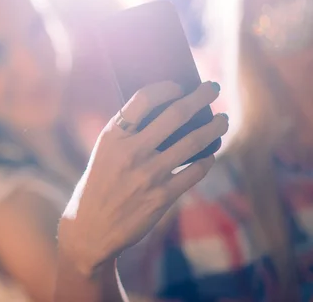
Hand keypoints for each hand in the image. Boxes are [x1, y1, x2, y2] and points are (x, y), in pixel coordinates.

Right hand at [58, 81, 228, 276]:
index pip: (144, 98)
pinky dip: (208, 159)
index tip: (180, 85)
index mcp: (113, 135)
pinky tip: (210, 154)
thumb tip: (169, 111)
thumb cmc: (99, 184)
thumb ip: (129, 133)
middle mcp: (131, 151)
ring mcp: (148, 174)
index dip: (167, 87)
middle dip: (201, 96)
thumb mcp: (104, 152)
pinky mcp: (162, 196)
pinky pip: (196, 171)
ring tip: (223, 120)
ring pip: (194, 141)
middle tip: (213, 87)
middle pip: (177, 114)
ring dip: (215, 126)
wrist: (91, 227)